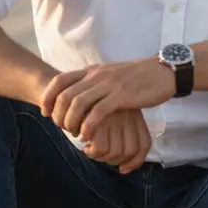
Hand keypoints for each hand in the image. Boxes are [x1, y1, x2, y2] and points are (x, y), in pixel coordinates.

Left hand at [40, 60, 175, 140]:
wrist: (162, 73)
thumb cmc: (137, 77)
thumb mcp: (110, 74)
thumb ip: (94, 82)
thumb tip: (78, 95)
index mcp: (92, 71)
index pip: (59, 81)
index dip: (47, 98)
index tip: (45, 113)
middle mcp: (97, 76)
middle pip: (65, 95)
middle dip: (58, 115)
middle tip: (62, 128)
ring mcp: (109, 85)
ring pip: (77, 104)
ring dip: (71, 122)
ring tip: (75, 134)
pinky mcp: (121, 96)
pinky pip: (97, 113)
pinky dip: (88, 127)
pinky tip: (87, 136)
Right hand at [80, 108, 152, 173]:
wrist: (70, 83)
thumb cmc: (90, 103)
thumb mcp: (111, 113)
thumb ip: (121, 134)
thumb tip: (126, 168)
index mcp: (134, 113)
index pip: (144, 144)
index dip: (136, 161)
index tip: (123, 169)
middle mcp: (128, 116)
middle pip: (130, 151)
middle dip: (113, 161)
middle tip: (99, 155)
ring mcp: (114, 118)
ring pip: (115, 153)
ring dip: (101, 157)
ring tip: (89, 149)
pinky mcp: (98, 120)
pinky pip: (100, 149)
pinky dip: (91, 152)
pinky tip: (83, 143)